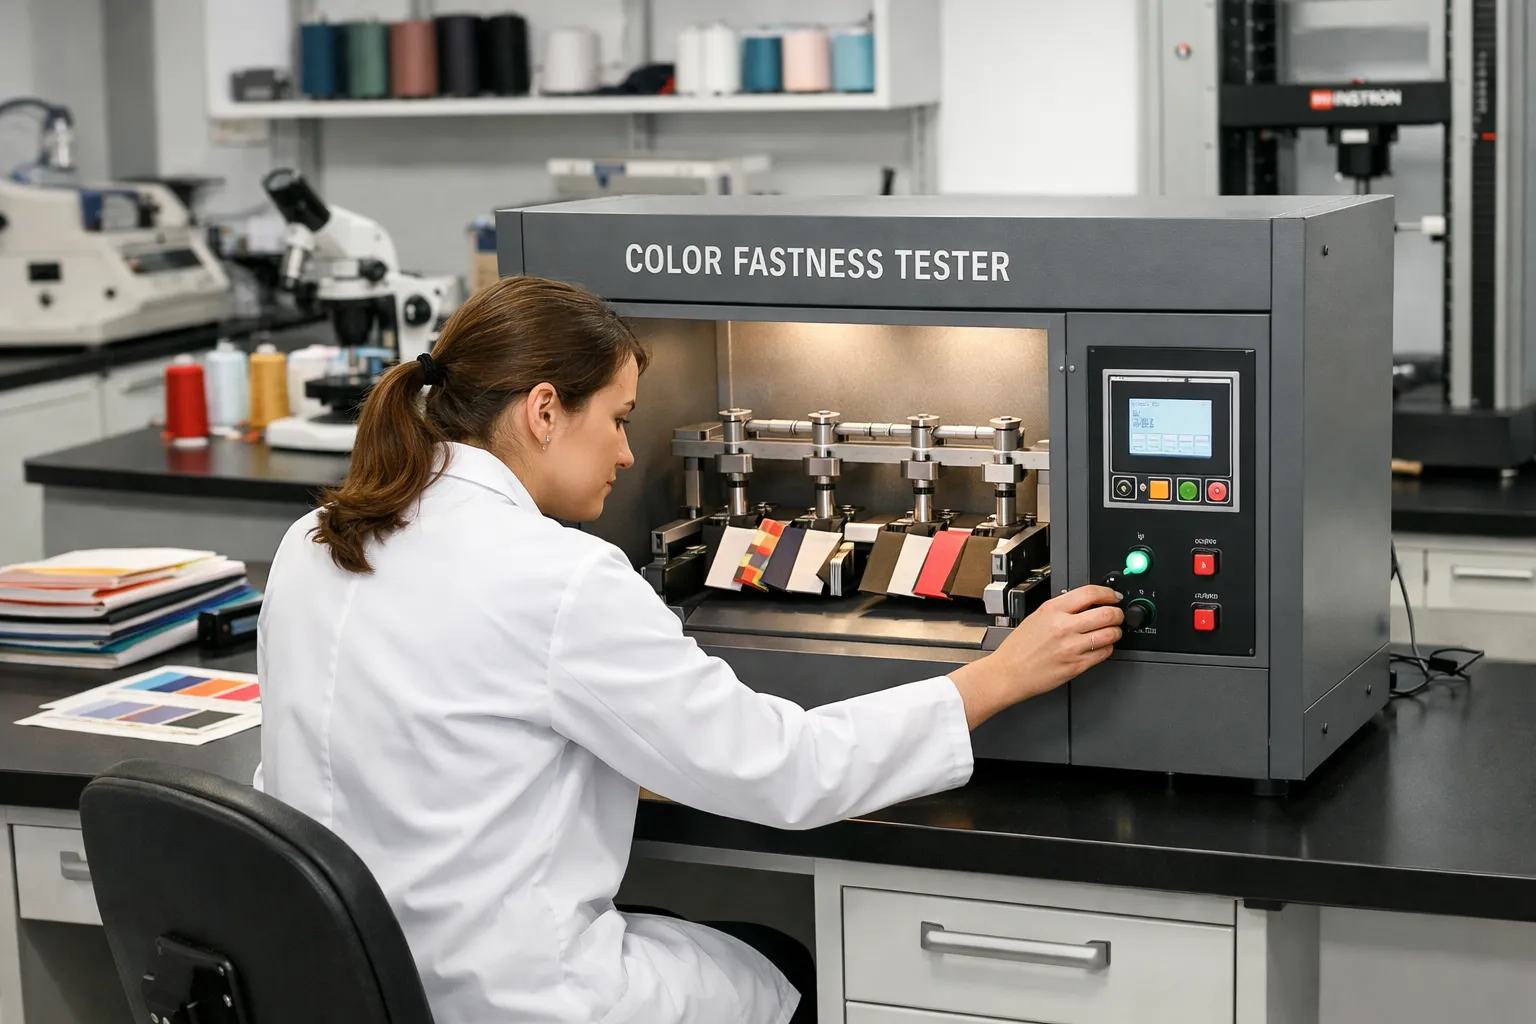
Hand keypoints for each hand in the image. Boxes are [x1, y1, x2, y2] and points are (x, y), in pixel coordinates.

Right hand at [948, 585, 1123, 728]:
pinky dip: (1107, 648)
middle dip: (1118, 614)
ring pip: (1110, 634)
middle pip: (1107, 614)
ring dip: (1115, 632)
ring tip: (1111, 632)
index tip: (1113, 596)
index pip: (1090, 593)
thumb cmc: (1019, 647)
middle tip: (1117, 615)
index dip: (1108, 593)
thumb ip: (1062, 608)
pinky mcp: (1076, 665)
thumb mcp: (1037, 617)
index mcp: (1052, 609)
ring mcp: (1071, 647)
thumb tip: (1088, 603)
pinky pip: (1104, 653)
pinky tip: (1100, 647)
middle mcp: (1063, 626)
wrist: (1008, 672)